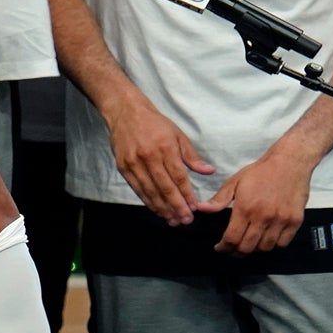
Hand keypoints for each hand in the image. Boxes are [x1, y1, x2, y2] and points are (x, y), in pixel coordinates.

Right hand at [104, 99, 214, 225]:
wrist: (125, 112)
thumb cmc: (155, 123)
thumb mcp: (178, 134)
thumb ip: (192, 156)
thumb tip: (209, 171)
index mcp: (165, 147)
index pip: (178, 177)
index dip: (187, 195)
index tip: (194, 208)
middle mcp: (149, 156)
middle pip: (165, 187)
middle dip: (176, 206)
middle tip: (185, 221)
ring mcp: (134, 163)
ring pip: (150, 191)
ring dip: (162, 208)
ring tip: (172, 220)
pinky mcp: (123, 167)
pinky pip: (137, 188)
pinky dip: (147, 201)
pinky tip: (156, 209)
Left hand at [196, 148, 312, 253]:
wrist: (289, 163)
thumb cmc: (259, 172)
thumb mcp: (235, 182)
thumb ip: (219, 199)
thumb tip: (201, 209)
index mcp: (246, 208)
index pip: (232, 237)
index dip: (224, 247)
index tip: (220, 248)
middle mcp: (263, 217)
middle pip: (248, 247)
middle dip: (237, 251)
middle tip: (232, 249)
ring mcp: (281, 220)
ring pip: (265, 248)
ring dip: (255, 250)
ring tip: (248, 244)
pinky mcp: (295, 221)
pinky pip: (282, 243)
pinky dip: (273, 246)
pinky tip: (266, 240)